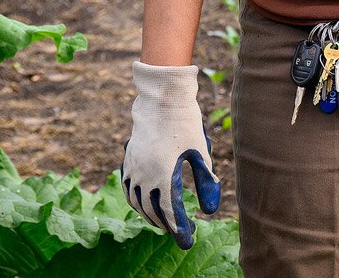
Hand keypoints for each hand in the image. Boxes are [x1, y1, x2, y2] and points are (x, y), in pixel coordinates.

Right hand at [121, 61, 221, 249]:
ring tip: (163, 222)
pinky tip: (144, 205)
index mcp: (163, 174)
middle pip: (152, 210)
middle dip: (166, 224)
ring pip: (137, 202)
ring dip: (150, 215)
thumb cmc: (185, 123)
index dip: (178, 227)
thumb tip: (210, 207)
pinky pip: (128, 188)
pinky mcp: (129, 160)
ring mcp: (133, 168)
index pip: (169, 211)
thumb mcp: (199, 151)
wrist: (161, 99)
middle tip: (179, 232)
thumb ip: (204, 180)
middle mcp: (144, 175)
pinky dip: (135, 201)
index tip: (187, 239)